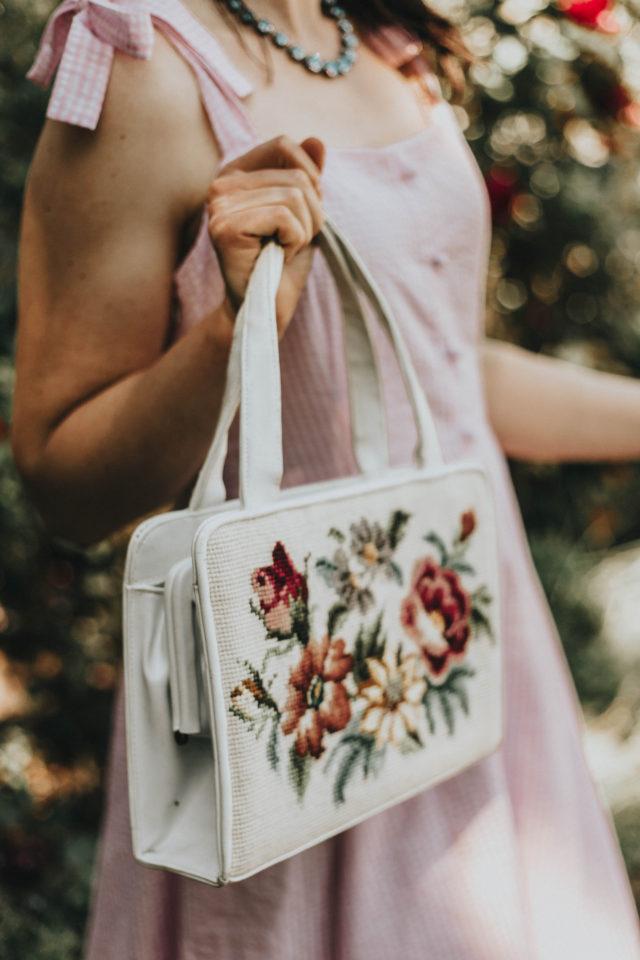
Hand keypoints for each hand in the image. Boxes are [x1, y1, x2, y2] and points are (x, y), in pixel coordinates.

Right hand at [207, 135, 324, 338]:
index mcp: (237, 173)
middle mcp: (222, 183)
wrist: (266, 308)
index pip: (285, 145)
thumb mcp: (304, 213)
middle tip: (290, 242)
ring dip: (303, 231)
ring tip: (282, 250)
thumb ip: (307, 176)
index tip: (304, 212)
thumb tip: (317, 140)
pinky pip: (284, 216)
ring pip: (295, 196)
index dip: (310, 177)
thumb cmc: (283, 263)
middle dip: (311, 214)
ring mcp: (219, 204)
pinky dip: (293, 242)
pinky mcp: (225, 227)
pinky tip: (275, 257)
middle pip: (296, 175)